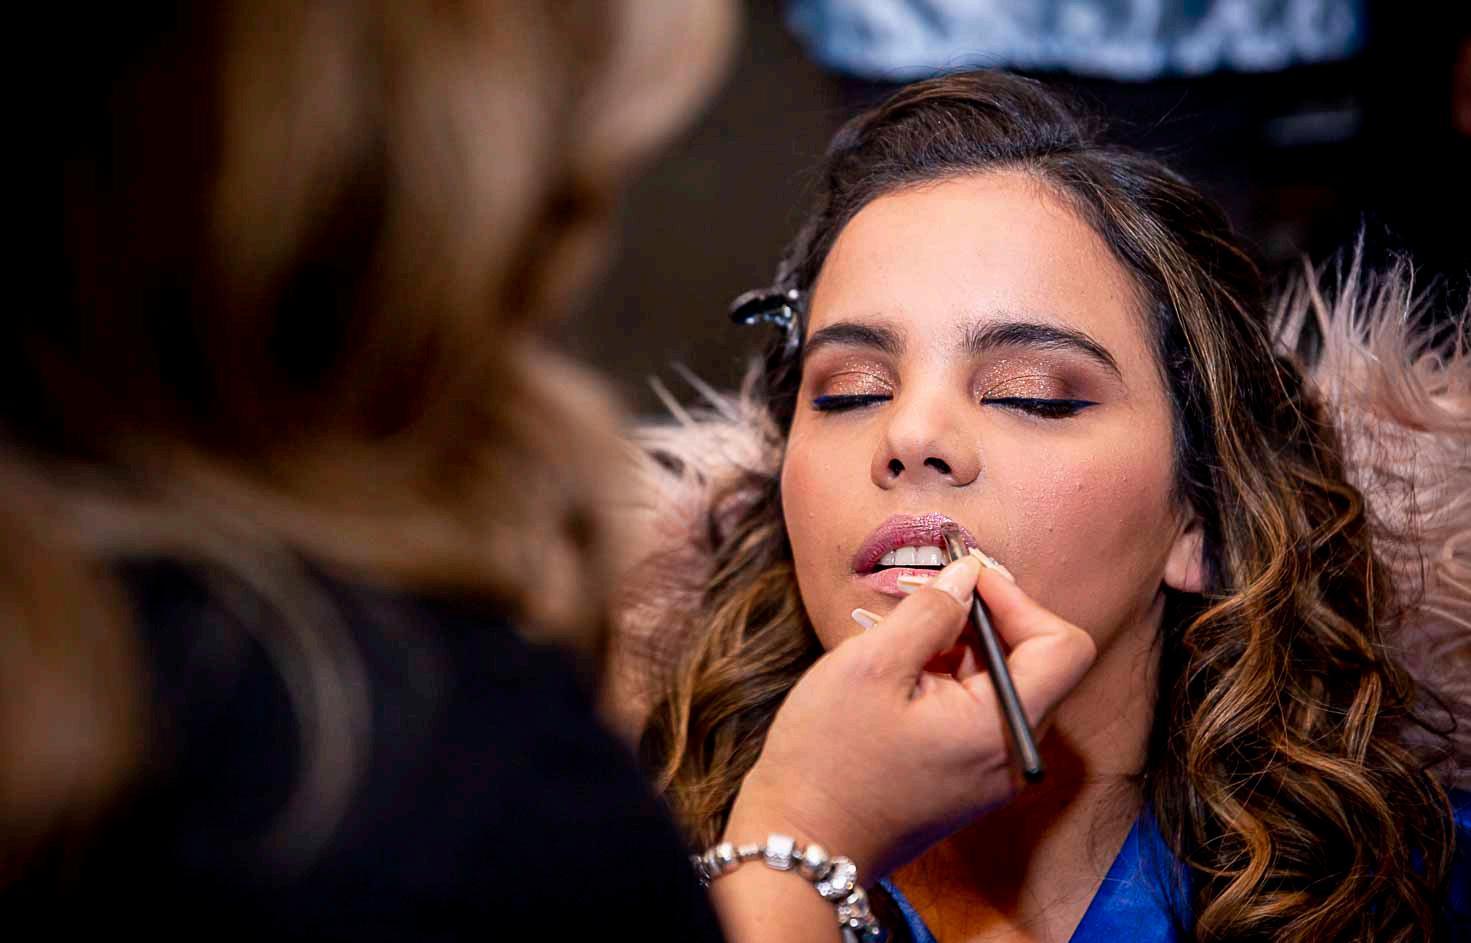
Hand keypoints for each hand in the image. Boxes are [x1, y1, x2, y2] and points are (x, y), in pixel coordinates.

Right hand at [724, 554, 1095, 879]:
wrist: (803, 844)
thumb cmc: (830, 758)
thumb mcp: (872, 665)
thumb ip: (930, 611)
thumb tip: (968, 574)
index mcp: (1002, 727)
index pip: (1062, 646)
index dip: (1017, 601)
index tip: (964, 579)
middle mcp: (1013, 755)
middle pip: (1033, 662)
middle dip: (981, 619)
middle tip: (921, 596)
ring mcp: (992, 772)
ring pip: (998, 683)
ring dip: (955, 647)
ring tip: (893, 638)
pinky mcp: (966, 778)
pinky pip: (975, 711)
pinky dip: (944, 679)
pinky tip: (894, 674)